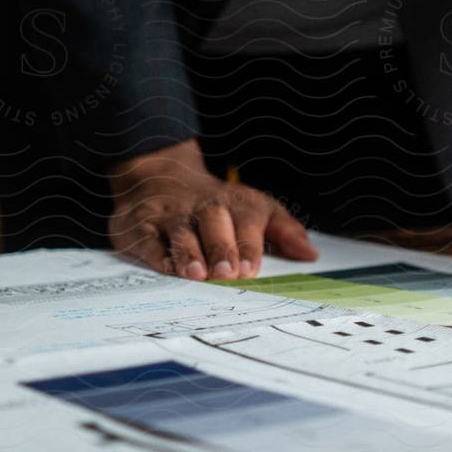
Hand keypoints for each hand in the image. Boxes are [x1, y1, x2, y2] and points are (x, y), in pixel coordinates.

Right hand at [108, 140, 317, 279]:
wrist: (161, 176)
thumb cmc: (218, 206)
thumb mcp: (255, 209)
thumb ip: (283, 231)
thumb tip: (310, 254)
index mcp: (235, 203)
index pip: (246, 219)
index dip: (249, 244)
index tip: (251, 267)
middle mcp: (203, 206)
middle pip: (214, 222)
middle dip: (221, 248)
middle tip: (227, 274)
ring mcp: (171, 214)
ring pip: (181, 230)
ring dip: (189, 252)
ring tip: (196, 274)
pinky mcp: (141, 224)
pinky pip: (147, 237)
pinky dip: (156, 253)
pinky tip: (165, 267)